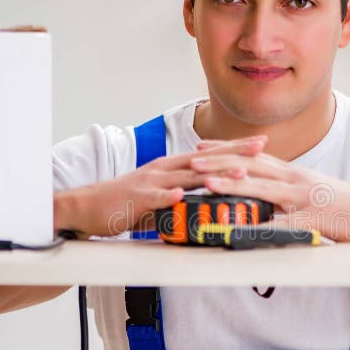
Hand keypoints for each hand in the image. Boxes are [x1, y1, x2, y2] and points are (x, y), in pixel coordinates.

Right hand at [54, 136, 266, 236]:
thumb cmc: (127, 202)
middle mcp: (165, 169)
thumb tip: (207, 204)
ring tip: (238, 172)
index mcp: (173, 167)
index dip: (234, 149)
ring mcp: (152, 182)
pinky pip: (156, 197)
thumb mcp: (162, 196)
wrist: (88, 205)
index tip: (259, 144)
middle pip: (205, 158)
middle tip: (260, 146)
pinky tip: (183, 196)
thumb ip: (185, 197)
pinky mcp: (137, 198)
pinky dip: (170, 196)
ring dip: (214, 173)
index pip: (209, 155)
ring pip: (187, 175)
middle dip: (234, 152)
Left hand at [189, 148, 349, 241]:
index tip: (202, 147)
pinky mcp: (309, 219)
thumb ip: (288, 192)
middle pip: (250, 164)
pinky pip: (278, 223)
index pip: (253, 155)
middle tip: (191, 159)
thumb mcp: (313, 191)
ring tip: (203, 180)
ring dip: (229, 182)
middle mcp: (294, 179)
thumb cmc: (345, 204)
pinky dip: (255, 225)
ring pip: (259, 186)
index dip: (226, 150)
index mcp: (293, 172)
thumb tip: (265, 198)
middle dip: (218, 159)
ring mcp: (301, 197)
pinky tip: (236, 228)